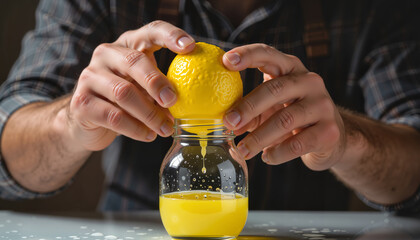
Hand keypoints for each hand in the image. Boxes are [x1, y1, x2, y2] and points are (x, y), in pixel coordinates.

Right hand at [69, 21, 194, 150]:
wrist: (87, 121)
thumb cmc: (125, 101)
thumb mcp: (144, 88)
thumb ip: (162, 88)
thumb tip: (194, 99)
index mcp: (127, 45)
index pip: (150, 31)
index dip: (171, 35)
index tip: (190, 47)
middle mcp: (106, 54)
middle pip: (134, 61)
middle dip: (157, 82)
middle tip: (174, 101)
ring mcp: (90, 76)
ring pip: (124, 93)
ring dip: (150, 114)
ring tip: (165, 129)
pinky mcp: (81, 102)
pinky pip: (114, 116)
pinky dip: (135, 128)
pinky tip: (148, 136)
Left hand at [222, 44, 344, 169]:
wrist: (329, 138)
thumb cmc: (292, 117)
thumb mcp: (270, 108)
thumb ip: (250, 111)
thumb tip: (228, 122)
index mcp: (291, 68)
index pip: (268, 54)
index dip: (247, 55)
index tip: (226, 61)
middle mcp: (309, 81)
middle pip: (275, 89)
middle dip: (248, 107)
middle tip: (228, 122)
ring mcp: (322, 105)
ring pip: (285, 120)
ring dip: (258, 137)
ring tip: (243, 149)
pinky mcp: (329, 131)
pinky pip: (298, 144)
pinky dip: (278, 153)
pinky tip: (267, 157)